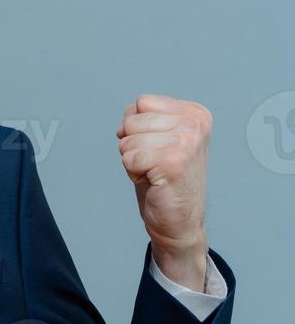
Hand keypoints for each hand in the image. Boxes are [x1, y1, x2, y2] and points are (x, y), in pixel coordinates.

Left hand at [116, 94, 211, 289]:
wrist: (180, 221)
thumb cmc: (165, 179)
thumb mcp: (157, 138)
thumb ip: (144, 118)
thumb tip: (127, 116)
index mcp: (195, 114)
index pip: (141, 103)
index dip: (138, 129)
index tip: (157, 148)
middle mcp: (195, 124)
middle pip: (131, 120)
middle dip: (133, 145)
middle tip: (156, 164)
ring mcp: (186, 142)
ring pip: (127, 139)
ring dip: (133, 160)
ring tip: (155, 173)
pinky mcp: (173, 162)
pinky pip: (128, 158)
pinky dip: (133, 173)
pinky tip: (154, 182)